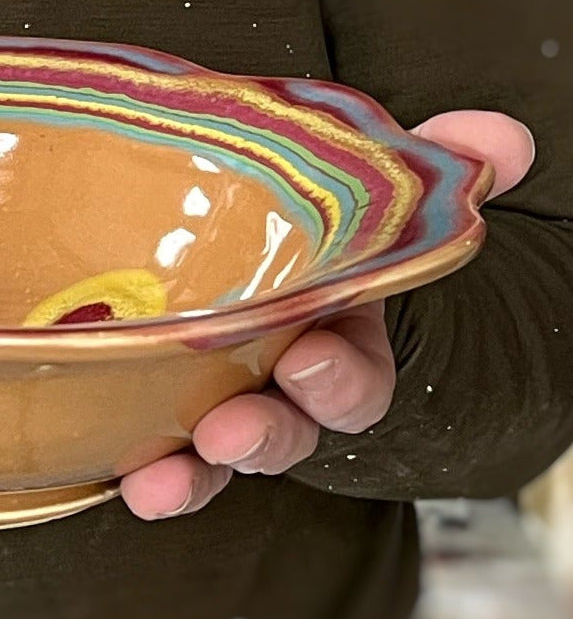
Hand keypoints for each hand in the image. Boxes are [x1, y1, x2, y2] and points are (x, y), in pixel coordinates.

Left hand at [119, 111, 535, 520]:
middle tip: (231, 427)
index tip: (310, 356)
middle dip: (264, 435)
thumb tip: (499, 137)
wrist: (226, 244)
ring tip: (161, 481)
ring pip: (211, 457)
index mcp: (333, 340)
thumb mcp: (363, 193)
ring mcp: (214, 405)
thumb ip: (429, 166)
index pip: (354, 381)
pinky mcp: (154, 412)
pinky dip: (136, 472)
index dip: (339, 381)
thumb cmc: (303, 232)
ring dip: (191, 475)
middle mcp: (276, 388)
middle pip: (283, 431)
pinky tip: (118, 479)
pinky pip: (149, 456)